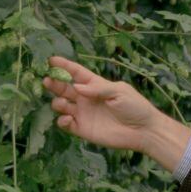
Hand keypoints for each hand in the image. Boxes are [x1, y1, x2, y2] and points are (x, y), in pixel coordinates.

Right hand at [44, 57, 190, 172]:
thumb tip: (77, 87)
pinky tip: (67, 119)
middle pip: (64, 88)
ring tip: (62, 103)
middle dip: (54, 84)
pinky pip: (66, 124)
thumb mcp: (119, 92)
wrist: (143, 131)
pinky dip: (62, 121)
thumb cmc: (135, 107)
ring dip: (58, 102)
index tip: (51, 60)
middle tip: (47, 81)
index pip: (76, 73)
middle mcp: (86, 98)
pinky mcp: (83, 129)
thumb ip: (98, 89)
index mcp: (96, 85)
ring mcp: (83, 114)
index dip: (64, 66)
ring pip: (62, 105)